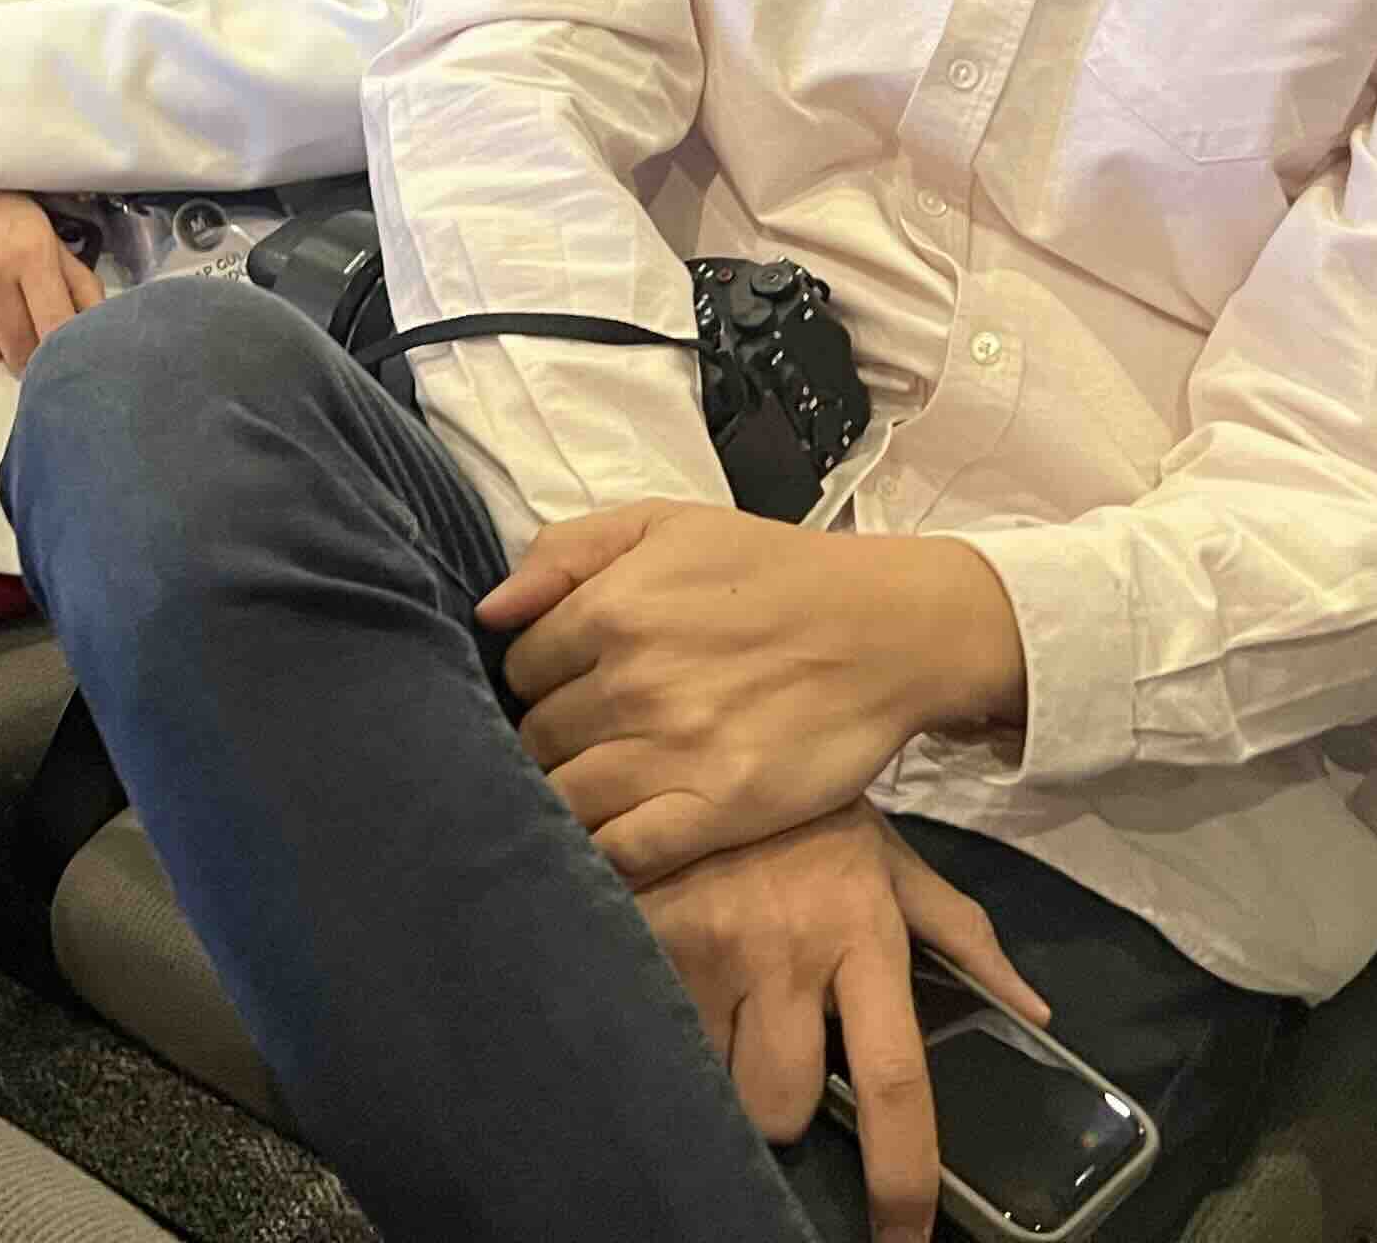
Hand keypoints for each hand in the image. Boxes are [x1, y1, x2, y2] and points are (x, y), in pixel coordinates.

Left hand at [481, 506, 1027, 878]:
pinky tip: (614, 838)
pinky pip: (623, 851)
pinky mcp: (719, 811)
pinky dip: (604, 854)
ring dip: (567, 798)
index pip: (519, 669)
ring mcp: (674, 752)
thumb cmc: (771, 571)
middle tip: (581, 743)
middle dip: (548, 742)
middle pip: (537, 738)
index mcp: (612, 609)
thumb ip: (566, 552)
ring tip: (593, 791)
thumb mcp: (665, 523)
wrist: (888, 630)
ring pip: (566, 798)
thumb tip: (488, 611)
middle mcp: (632, 683)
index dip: (534, 682)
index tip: (564, 689)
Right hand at [636, 804, 1048, 1239]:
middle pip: (777, 1105)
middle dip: (777, 1102)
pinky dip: (662, 1024)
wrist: (705, 719)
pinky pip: (652, 1027)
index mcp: (863, 938)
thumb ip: (964, 938)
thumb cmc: (810, 807)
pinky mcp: (638, 929)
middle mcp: (786, 951)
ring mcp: (705, 943)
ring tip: (721, 1012)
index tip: (902, 1240)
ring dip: (717, 1067)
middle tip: (774, 1053)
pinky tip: (672, 986)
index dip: (900, 1179)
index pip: (894, 1084)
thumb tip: (1036, 1013)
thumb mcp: (893, 859)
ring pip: (708, 1080)